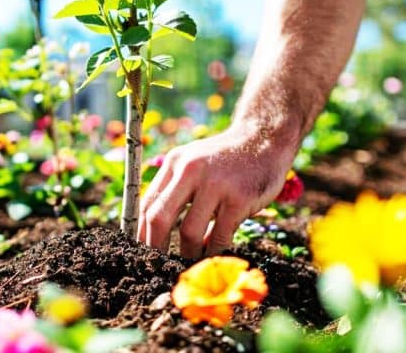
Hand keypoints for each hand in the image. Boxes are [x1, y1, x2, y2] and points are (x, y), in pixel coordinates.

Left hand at [137, 125, 294, 257]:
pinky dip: (213, 251)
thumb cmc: (225, 158)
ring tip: (188, 262)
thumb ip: (175, 188)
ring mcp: (216, 184)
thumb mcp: (193, 161)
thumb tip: (152, 227)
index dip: (140, 232)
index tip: (141, 251)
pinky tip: (212, 255)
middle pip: (159, 218)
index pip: (147, 203)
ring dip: (187, 253)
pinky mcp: (239, 199)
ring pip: (189, 232)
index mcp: (174, 163)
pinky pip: (219, 236)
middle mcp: (191, 170)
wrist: (264, 140)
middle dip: (155, 247)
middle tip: (156, 265)